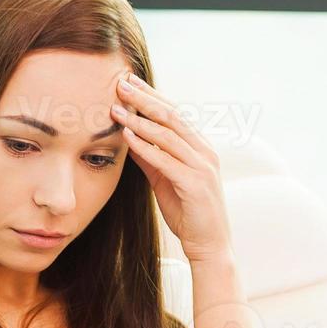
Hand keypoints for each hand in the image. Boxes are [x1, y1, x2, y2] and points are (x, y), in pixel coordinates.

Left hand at [112, 72, 231, 264]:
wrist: (210, 245)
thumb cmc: (188, 213)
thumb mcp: (165, 181)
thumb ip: (151, 159)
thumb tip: (129, 139)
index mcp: (200, 148)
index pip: (174, 114)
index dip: (151, 96)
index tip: (129, 82)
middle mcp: (204, 152)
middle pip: (171, 116)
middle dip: (145, 98)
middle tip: (121, 83)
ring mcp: (202, 167)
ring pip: (168, 135)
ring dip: (140, 119)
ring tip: (117, 108)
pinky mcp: (195, 184)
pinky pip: (166, 160)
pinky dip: (146, 146)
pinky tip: (127, 137)